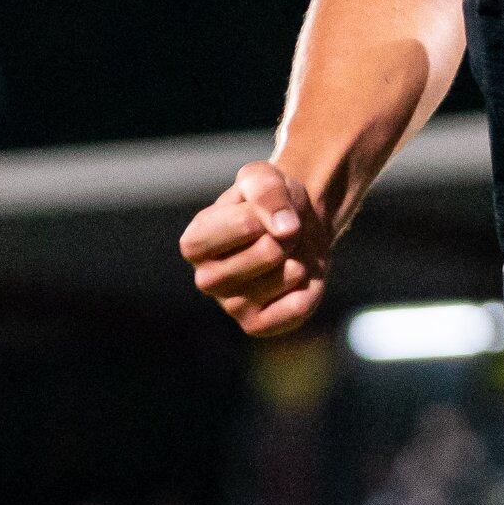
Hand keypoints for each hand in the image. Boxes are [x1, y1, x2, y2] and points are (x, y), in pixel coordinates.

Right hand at [181, 159, 333, 334]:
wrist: (295, 228)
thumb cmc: (271, 203)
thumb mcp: (264, 178)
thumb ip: (267, 191)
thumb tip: (284, 230)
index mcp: (194, 242)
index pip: (245, 224)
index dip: (269, 212)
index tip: (267, 209)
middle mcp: (205, 279)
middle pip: (267, 253)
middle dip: (288, 236)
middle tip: (283, 234)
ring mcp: (230, 306)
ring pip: (287, 277)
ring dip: (299, 257)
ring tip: (288, 254)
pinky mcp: (257, 326)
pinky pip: (298, 307)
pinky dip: (309, 288)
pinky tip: (294, 280)